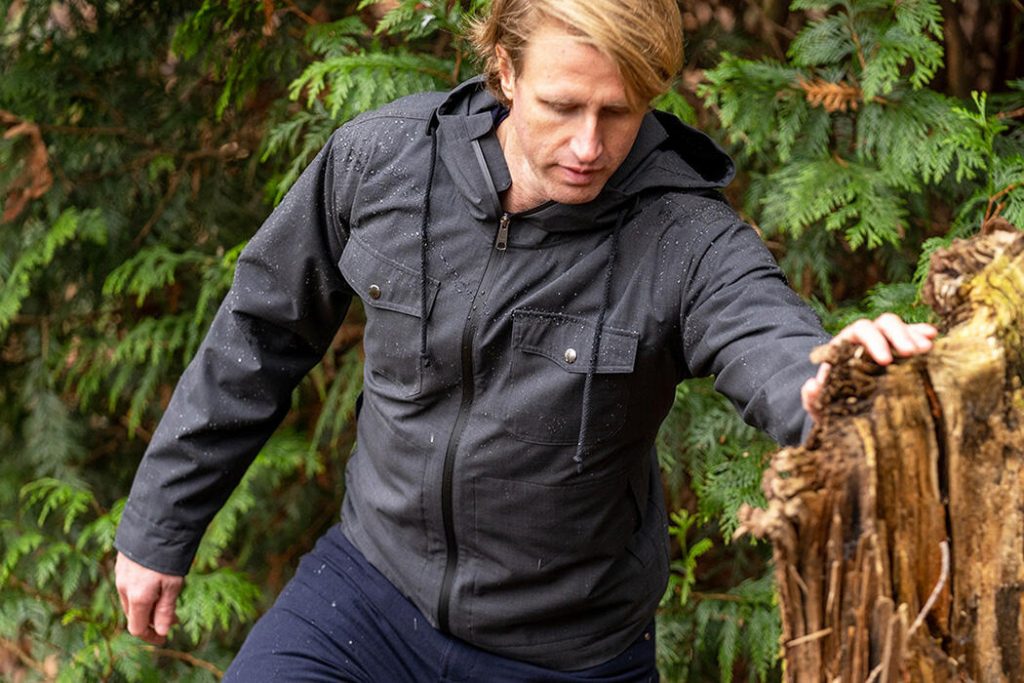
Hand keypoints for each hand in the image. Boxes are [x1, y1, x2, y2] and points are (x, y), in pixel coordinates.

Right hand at [115, 551, 183, 643]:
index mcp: (137, 597)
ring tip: (167, 600)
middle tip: (172, 619)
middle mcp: (124, 588)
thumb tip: (162, 632)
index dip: (151, 636)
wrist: (156, 521)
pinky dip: (141, 591)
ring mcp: (120, 574)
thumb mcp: (174, 584)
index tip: (163, 638)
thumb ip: (166, 610)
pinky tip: (156, 582)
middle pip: (134, 614)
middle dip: (151, 620)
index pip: (137, 628)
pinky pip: (128, 584)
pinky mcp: (121, 562)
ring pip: (130, 599)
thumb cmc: (169, 554)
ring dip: (147, 605)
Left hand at [801, 313, 937, 420]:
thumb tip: (812, 384)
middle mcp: (866, 338)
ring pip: (899, 327)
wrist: (843, 406)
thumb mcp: (820, 403)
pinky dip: (921, 334)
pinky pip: (912, 335)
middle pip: (883, 323)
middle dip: (898, 335)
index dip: (873, 341)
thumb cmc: (831, 402)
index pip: (860, 331)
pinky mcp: (900, 350)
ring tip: (927, 349)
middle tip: (911, 353)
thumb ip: (811, 396)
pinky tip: (934, 338)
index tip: (885, 361)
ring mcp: (885, 341)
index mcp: (845, 345)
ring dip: (913, 334)